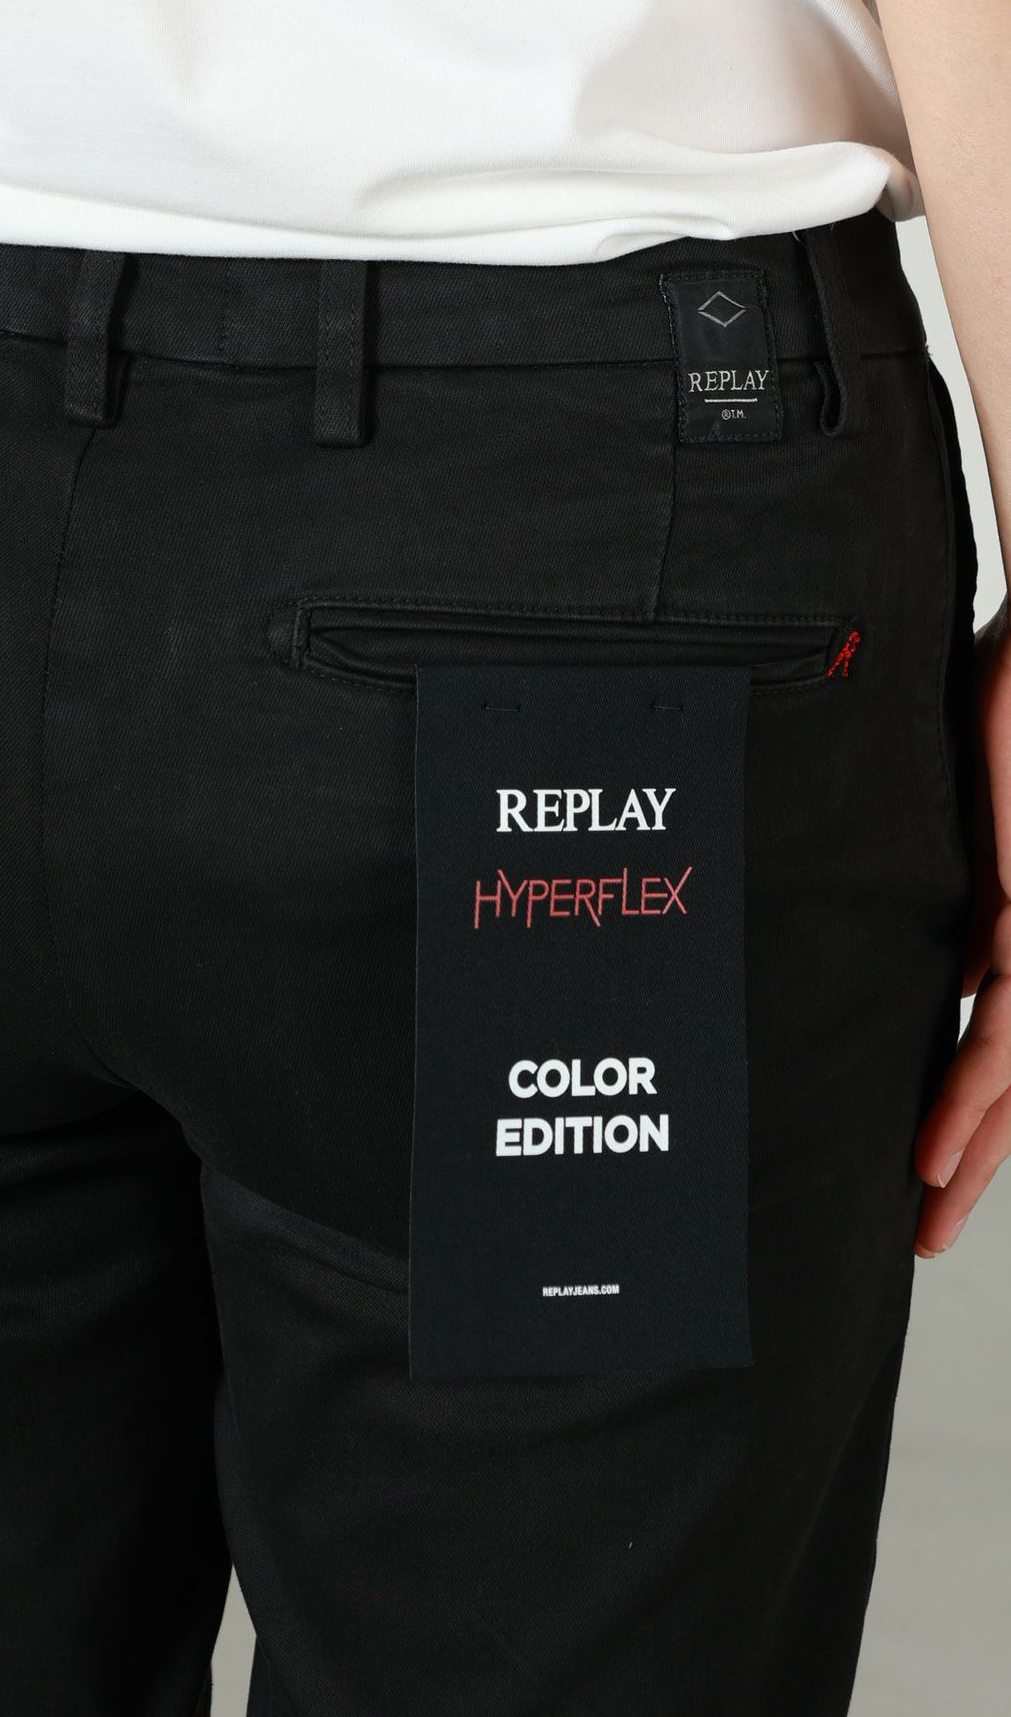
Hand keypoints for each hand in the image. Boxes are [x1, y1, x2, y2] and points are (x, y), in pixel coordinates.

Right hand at [915, 595, 1010, 1255]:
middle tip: (927, 1229)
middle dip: (973, 1154)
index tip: (924, 1162)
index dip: (966, 1103)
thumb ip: (940, 876)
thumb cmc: (1003, 685)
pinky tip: (948, 1138)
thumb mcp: (946, 798)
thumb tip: (914, 952)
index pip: (992, 1027)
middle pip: (1008, 1068)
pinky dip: (980, 1084)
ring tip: (930, 1211)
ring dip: (972, 1144)